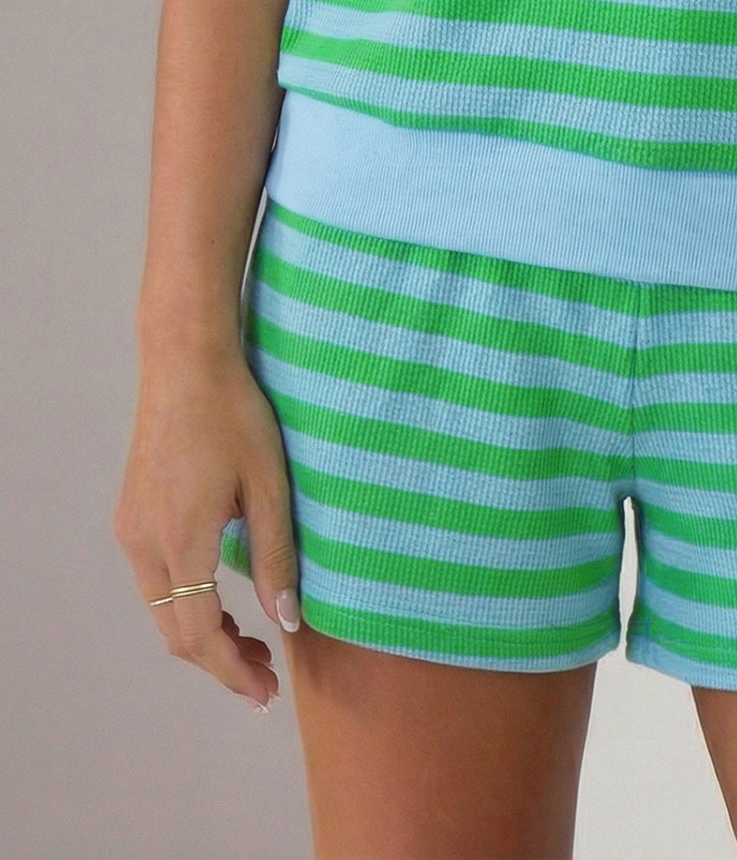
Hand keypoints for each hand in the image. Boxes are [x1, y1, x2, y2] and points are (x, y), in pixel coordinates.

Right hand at [113, 348, 301, 711]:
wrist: (184, 361)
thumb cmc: (235, 413)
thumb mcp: (269, 484)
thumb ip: (276, 556)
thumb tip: (287, 620)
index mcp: (181, 542)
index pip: (201, 635)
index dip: (233, 672)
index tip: (266, 694)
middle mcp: (144, 545)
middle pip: (176, 633)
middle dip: (220, 661)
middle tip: (267, 672)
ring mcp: (131, 530)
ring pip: (162, 610)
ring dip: (202, 633)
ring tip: (251, 639)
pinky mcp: (131, 515)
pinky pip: (156, 580)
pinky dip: (186, 603)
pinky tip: (220, 596)